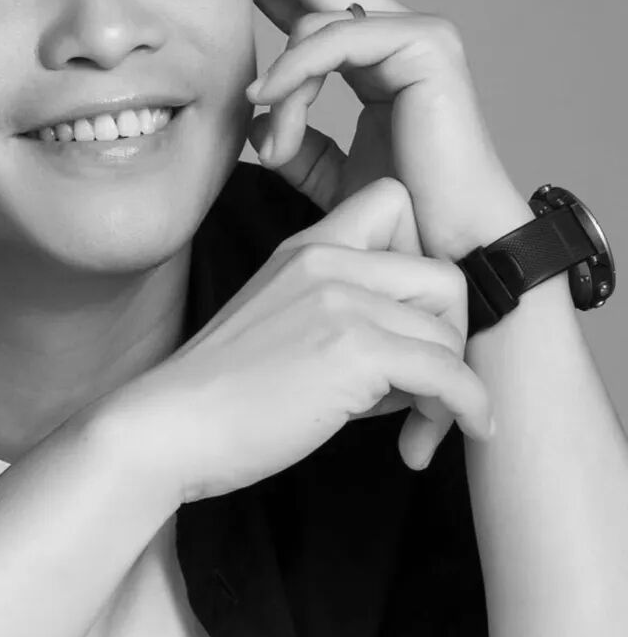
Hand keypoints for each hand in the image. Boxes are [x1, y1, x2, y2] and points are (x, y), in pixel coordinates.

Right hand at [110, 178, 495, 504]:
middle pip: (444, 273)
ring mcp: (339, 300)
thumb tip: (421, 353)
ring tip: (419, 420)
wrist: (171, 423)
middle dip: (451, 335)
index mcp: (306, 247)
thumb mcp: (281, 319)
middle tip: (425, 382)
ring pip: (450, 330)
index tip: (405, 318)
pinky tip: (447, 436)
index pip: (395, 200)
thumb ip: (341, 311)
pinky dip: (465, 409)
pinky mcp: (352, 349)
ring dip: (451, 385)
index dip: (419, 259)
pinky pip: (448, 373)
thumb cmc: (223, 390)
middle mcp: (325, 259)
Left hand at [227, 0, 526, 259]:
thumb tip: (254, 116)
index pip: (306, 2)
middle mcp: (393, 37)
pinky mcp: (428, 46)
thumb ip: (292, 135)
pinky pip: (340, 40)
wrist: (444, 252)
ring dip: (280, 82)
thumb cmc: (395, 215)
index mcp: (368, 60)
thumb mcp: (322, 168)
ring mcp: (415, 36)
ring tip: (267, 127)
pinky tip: (267, 98)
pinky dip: (297, 69)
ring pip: (314, 25)